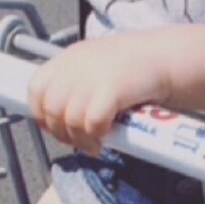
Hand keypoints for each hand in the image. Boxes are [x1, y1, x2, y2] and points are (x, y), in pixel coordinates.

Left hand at [27, 34, 170, 155]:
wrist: (168, 58)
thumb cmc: (135, 69)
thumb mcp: (96, 67)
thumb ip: (75, 84)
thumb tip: (56, 119)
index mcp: (69, 58)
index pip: (36, 90)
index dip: (40, 114)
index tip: (54, 128)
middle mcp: (76, 65)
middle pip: (51, 109)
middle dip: (61, 133)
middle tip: (77, 141)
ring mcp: (93, 77)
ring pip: (70, 121)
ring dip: (80, 140)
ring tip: (93, 144)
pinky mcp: (111, 90)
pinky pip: (92, 123)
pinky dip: (97, 136)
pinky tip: (106, 138)